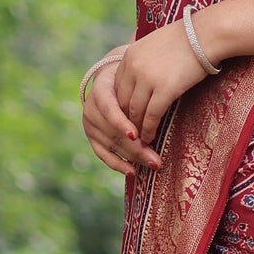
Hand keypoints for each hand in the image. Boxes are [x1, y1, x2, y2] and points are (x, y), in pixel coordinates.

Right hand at [82, 58, 159, 176]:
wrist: (113, 82)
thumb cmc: (132, 82)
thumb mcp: (136, 81)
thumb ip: (143, 92)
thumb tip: (163, 104)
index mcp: (100, 90)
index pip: (109, 109)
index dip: (121, 123)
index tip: (136, 135)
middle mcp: (91, 109)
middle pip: (113, 133)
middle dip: (136, 148)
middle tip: (157, 160)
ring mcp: (90, 126)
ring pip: (112, 145)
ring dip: (133, 157)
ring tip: (153, 164)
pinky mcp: (92, 138)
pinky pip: (103, 155)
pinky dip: (118, 164)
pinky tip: (132, 172)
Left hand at [113, 20, 209, 145]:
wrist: (205, 34)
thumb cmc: (187, 38)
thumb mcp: (155, 45)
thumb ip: (145, 60)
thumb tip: (145, 76)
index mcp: (129, 55)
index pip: (117, 87)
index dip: (120, 105)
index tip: (126, 117)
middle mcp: (134, 67)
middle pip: (123, 101)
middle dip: (126, 120)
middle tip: (130, 133)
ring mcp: (148, 79)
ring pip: (135, 111)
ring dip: (137, 128)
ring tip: (140, 140)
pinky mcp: (165, 89)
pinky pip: (152, 115)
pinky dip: (149, 128)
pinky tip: (151, 136)